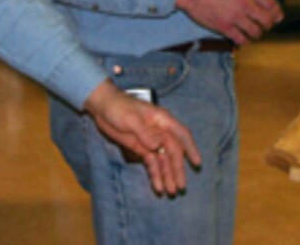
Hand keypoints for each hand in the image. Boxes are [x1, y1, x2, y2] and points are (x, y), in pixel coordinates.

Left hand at [83, 81, 201, 194]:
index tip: (197, 163)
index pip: (181, 134)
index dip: (191, 148)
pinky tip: (157, 187)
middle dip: (177, 170)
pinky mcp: (141, 149)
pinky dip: (155, 175)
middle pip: (173, 152)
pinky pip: (151, 163)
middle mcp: (160, 132)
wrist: (102, 107)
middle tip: (181, 187)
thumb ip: (144, 132)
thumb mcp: (130, 119)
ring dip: (167, 176)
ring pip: (163, 161)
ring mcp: (151, 141)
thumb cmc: (118, 107)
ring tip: (171, 192)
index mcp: (162, 120)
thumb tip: (158, 145)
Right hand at [176, 0, 282, 44]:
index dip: (276, 13)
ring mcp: (234, 16)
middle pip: (267, 20)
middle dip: (268, 24)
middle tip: (264, 25)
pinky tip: (241, 38)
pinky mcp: (224, 27)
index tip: (277, 17)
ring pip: (256, 32)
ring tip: (252, 31)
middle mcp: (244, 3)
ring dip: (256, 33)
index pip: (271, 4)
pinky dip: (244, 41)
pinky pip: (241, 40)